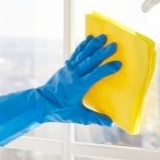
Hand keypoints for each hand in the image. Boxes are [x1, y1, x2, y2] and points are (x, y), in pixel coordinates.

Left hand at [0, 34, 119, 145]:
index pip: (95, 76)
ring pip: (82, 54)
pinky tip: (89, 38)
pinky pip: (76, 54)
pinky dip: (82, 46)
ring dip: (93, 45)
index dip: (106, 69)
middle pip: (90, 61)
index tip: (118, 64)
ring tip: (103, 36)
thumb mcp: (78, 116)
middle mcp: (74, 75)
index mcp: (78, 86)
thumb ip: (94, 118)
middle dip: (102, 53)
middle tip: (114, 45)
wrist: (41, 103)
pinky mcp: (66, 67)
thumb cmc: (60, 110)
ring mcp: (69, 69)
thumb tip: (110, 122)